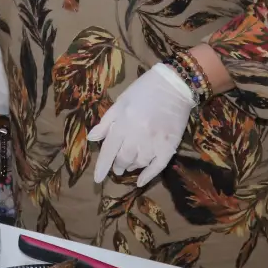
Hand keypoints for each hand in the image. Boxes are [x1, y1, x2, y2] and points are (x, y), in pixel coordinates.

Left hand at [88, 64, 194, 186]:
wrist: (175, 85)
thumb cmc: (143, 90)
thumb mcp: (120, 102)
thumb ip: (106, 122)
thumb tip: (92, 139)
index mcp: (124, 123)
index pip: (109, 150)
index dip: (102, 166)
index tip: (97, 179)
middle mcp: (138, 135)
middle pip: (123, 158)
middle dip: (117, 165)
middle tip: (117, 167)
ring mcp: (155, 142)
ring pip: (139, 163)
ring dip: (131, 166)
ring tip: (129, 165)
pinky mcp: (170, 146)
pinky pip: (158, 166)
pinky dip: (148, 176)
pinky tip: (141, 182)